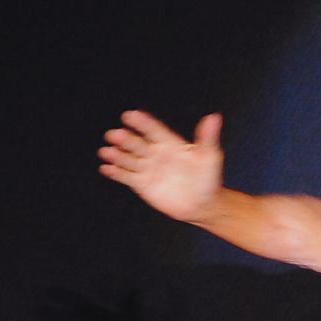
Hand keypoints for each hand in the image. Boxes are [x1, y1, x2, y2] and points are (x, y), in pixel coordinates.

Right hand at [99, 110, 224, 221]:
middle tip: (115, 134)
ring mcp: (148, 168)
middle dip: (126, 139)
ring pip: (129, 159)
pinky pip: (126, 177)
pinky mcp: (142, 184)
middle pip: (138, 144)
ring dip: (117, 155)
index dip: (143, 123)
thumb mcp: (210, 156)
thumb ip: (208, 137)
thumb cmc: (208, 178)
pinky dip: (116, 173)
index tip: (131, 115)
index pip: (154, 130)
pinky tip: (106, 168)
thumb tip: (214, 117)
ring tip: (106, 152)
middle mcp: (156, 153)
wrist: (202, 204)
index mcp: (170, 143)